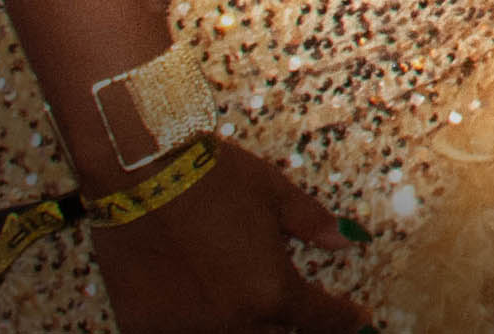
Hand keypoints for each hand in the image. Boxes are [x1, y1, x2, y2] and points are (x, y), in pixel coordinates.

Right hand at [84, 141, 367, 333]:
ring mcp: (187, 331)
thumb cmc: (210, 178)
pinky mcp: (146, 328)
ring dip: (248, 328)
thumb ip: (313, 224)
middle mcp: (233, 321)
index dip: (344, 320)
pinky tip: (201, 310)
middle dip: (293, 326)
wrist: (137, 174)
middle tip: (295, 310)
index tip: (356, 319)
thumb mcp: (273, 193)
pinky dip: (198, 327)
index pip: (320, 320)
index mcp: (271, 291)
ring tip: (248, 305)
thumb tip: (345, 242)